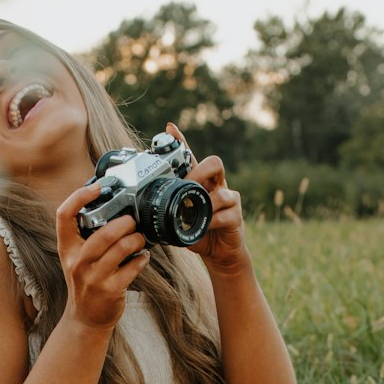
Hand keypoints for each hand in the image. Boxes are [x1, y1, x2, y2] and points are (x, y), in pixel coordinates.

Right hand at [55, 182, 149, 331]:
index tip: (98, 187)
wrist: (85, 318)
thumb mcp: (76, 258)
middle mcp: (77, 262)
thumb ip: (86, 236)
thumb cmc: (85, 281)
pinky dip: (142, 259)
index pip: (64, 215)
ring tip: (139, 239)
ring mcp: (93, 278)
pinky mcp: (110, 290)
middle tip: (132, 221)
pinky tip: (143, 257)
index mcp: (67, 248)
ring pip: (121, 249)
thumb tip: (112, 208)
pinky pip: (132, 268)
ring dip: (136, 239)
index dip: (79, 197)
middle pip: (103, 233)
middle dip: (125, 223)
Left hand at [166, 121, 247, 274]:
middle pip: (214, 163)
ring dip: (205, 202)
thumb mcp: (180, 221)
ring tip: (193, 212)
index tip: (170, 128)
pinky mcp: (236, 216)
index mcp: (201, 183)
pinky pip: (225, 213)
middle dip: (199, 172)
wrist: (219, 254)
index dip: (182, 141)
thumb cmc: (200, 233)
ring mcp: (229, 200)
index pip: (191, 158)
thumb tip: (146, 210)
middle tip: (187, 184)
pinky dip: (212, 221)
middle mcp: (216, 186)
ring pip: (222, 191)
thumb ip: (169, 211)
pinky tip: (205, 228)